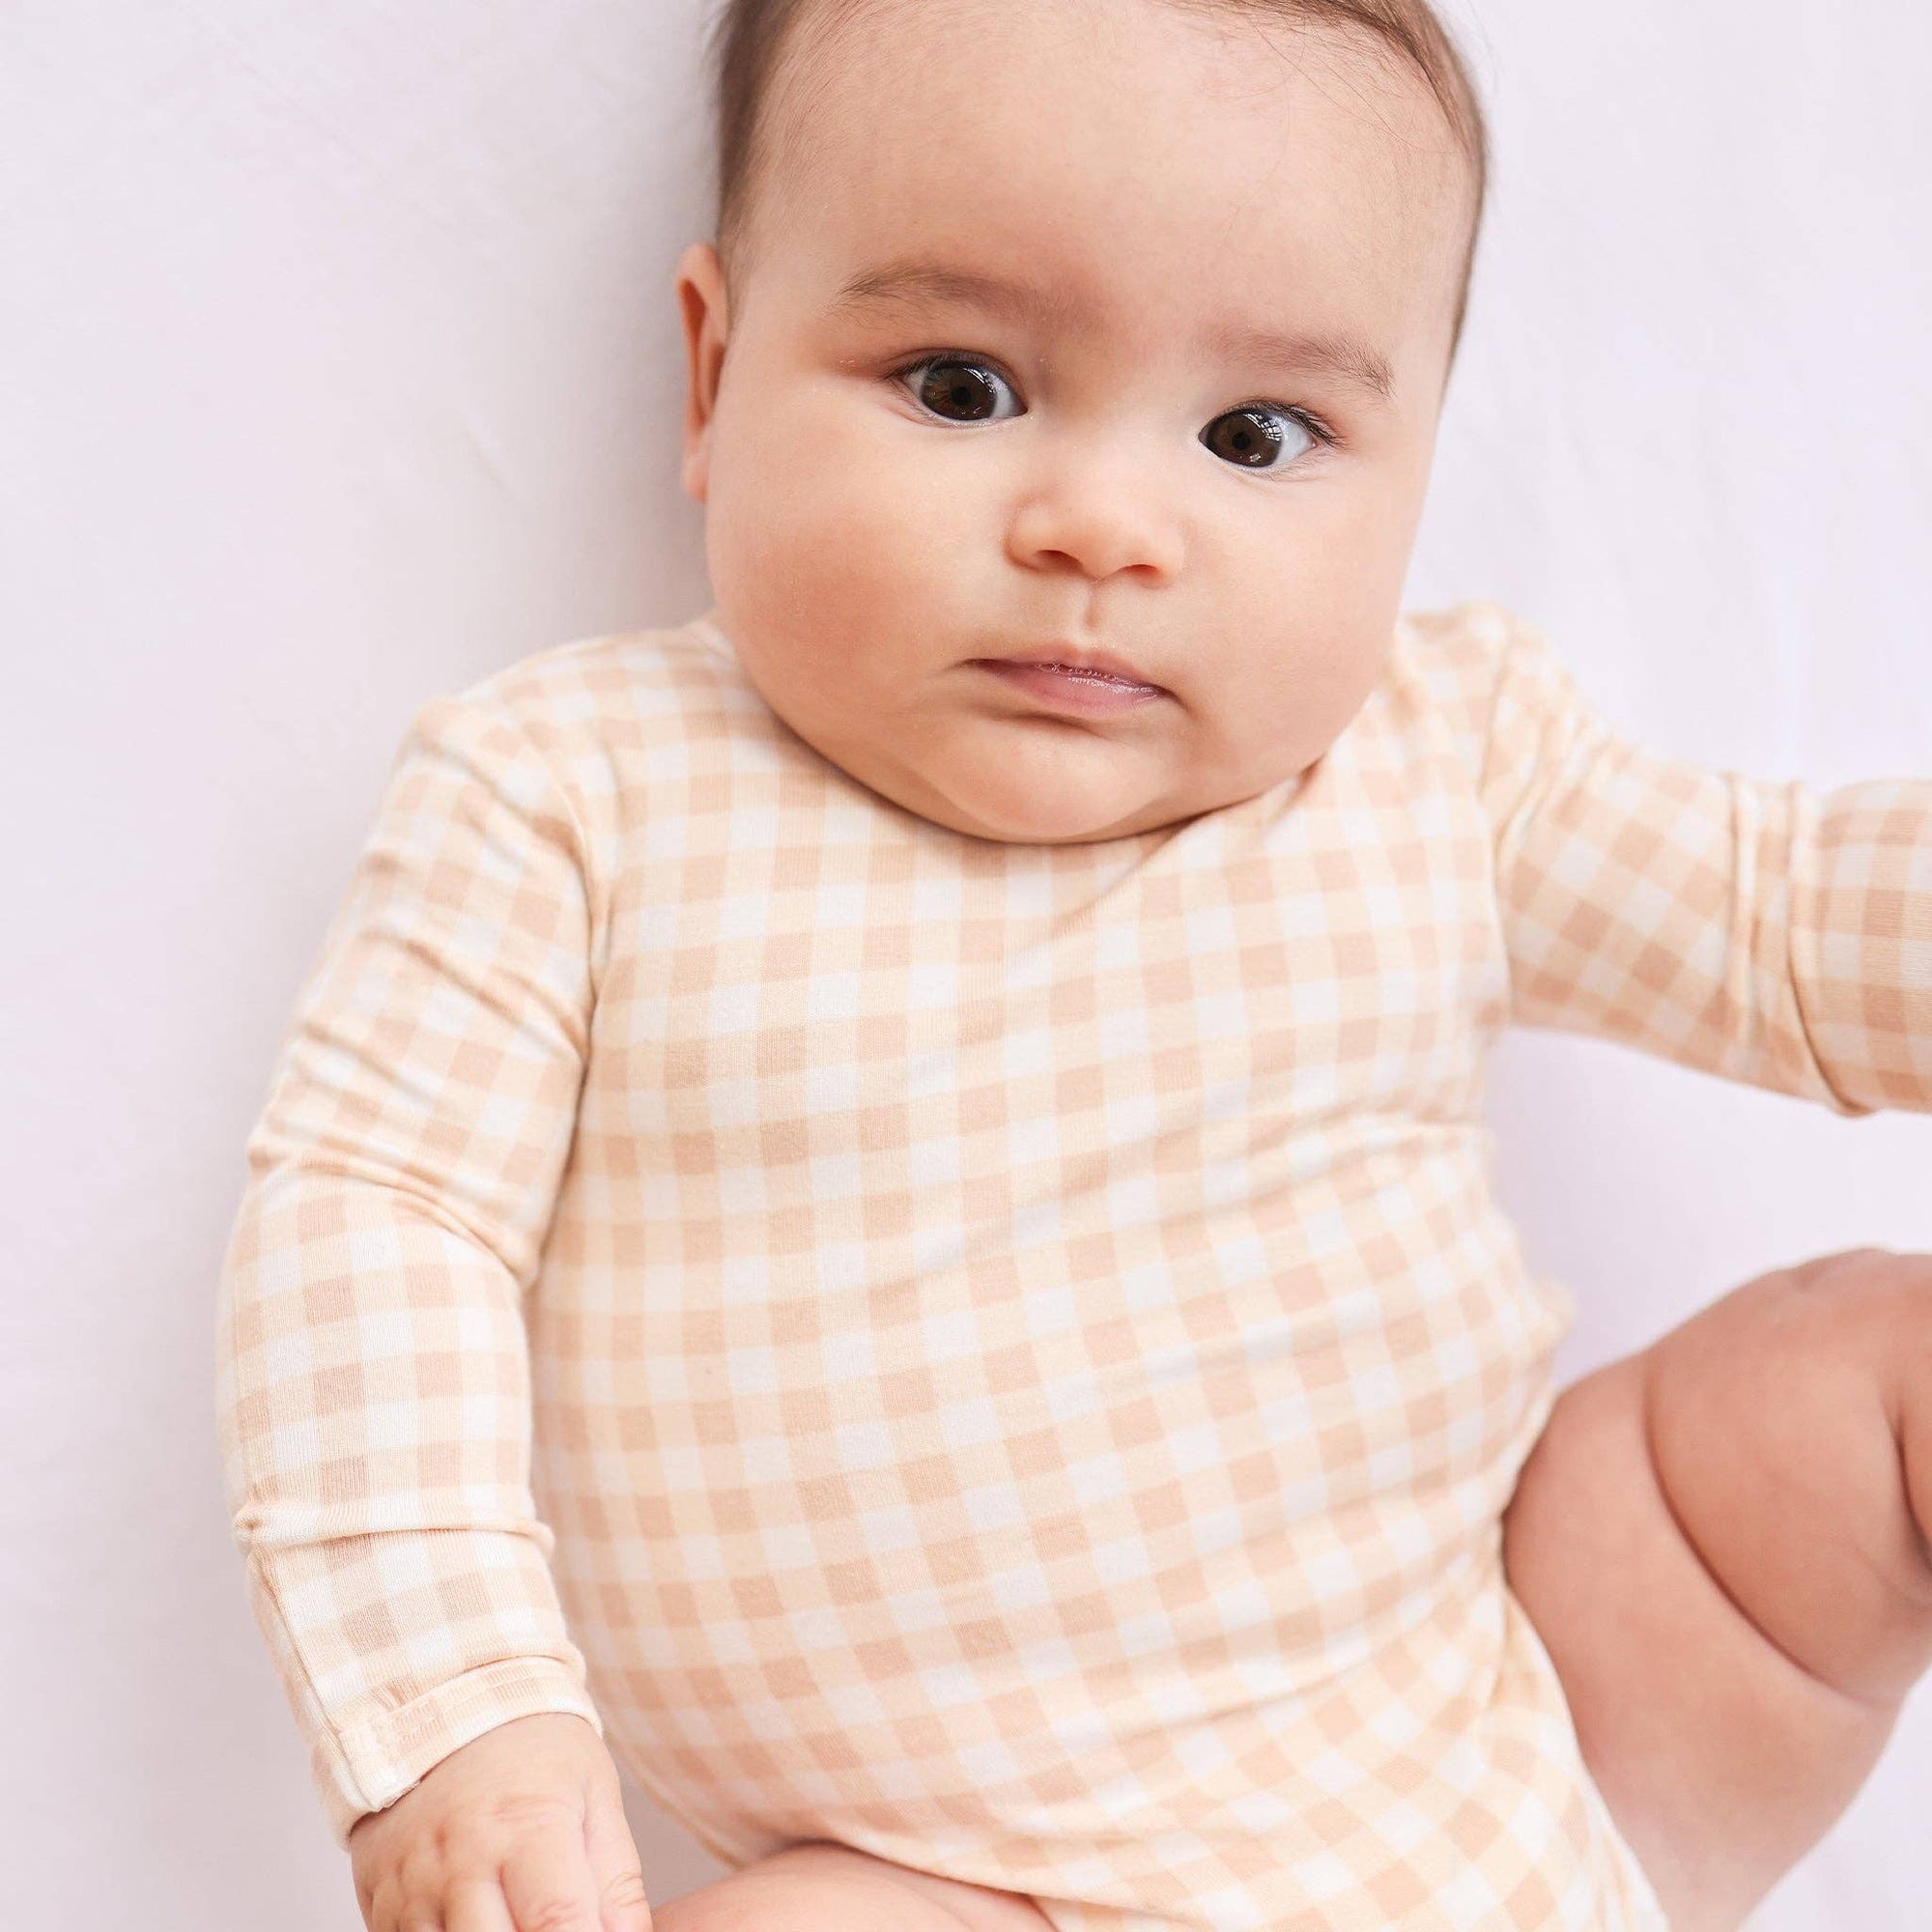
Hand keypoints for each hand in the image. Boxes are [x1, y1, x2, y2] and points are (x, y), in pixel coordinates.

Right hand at [348, 1711, 652, 1931]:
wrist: (447, 1705)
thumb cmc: (535, 1753)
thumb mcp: (595, 1795)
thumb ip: (618, 1882)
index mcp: (527, 1826)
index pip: (558, 1922)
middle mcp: (461, 1861)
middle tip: (557, 1923)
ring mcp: (412, 1886)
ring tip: (516, 1914)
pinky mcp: (381, 1904)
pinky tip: (480, 1918)